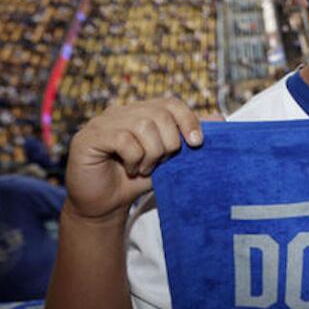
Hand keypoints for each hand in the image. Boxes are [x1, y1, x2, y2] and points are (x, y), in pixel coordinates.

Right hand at [64, 98, 208, 222]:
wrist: (104, 206)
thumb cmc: (136, 180)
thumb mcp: (168, 160)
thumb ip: (188, 139)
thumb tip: (220, 119)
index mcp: (140, 112)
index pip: (171, 103)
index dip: (188, 119)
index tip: (198, 142)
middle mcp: (120, 112)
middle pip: (159, 113)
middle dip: (170, 143)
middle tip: (163, 162)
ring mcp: (102, 122)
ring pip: (142, 125)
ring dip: (152, 153)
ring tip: (146, 168)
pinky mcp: (88, 138)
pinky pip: (123, 139)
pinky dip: (134, 158)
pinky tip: (130, 169)